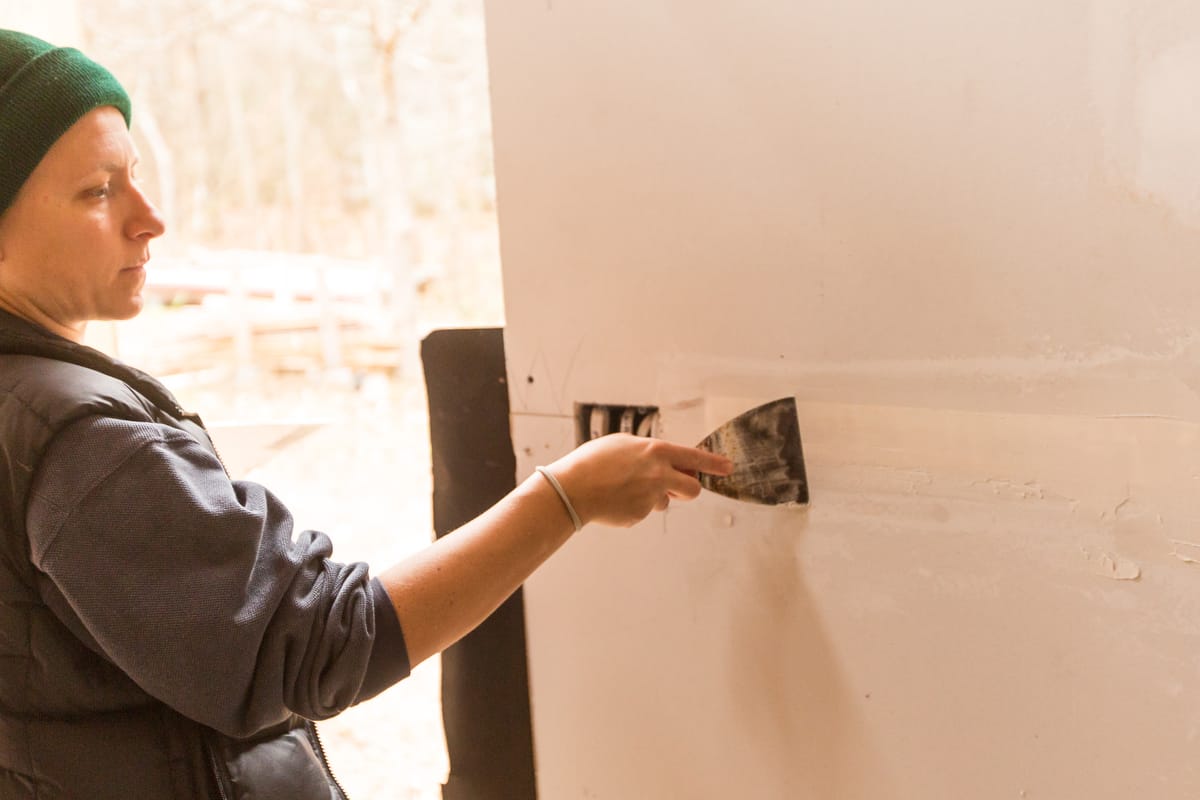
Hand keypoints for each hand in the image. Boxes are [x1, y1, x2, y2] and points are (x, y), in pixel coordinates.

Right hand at [548, 434, 733, 527]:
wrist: (572, 488)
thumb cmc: (593, 462)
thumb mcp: (624, 445)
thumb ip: (649, 453)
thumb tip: (664, 463)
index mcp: (656, 452)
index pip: (695, 458)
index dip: (715, 464)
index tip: (729, 467)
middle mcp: (659, 475)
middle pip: (692, 489)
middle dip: (687, 490)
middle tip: (673, 487)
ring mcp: (650, 498)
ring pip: (663, 502)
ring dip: (652, 498)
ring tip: (623, 489)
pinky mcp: (639, 516)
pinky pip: (643, 512)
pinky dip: (632, 507)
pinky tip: (614, 500)